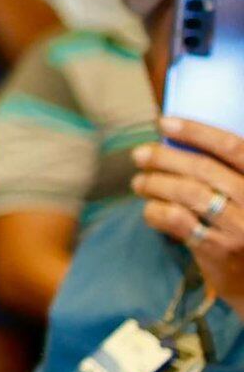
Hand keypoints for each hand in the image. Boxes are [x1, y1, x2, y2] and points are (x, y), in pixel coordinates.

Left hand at [135, 114, 243, 307]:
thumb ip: (224, 172)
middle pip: (203, 168)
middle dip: (164, 157)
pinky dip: (156, 210)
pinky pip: (177, 220)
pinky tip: (150, 210)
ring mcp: (241, 227)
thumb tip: (173, 140)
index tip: (164, 122)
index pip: (234, 146)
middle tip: (139, 154)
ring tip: (139, 182)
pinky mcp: (220, 249)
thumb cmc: (243, 227)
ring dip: (154, 183)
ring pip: (187, 192)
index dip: (196, 131)